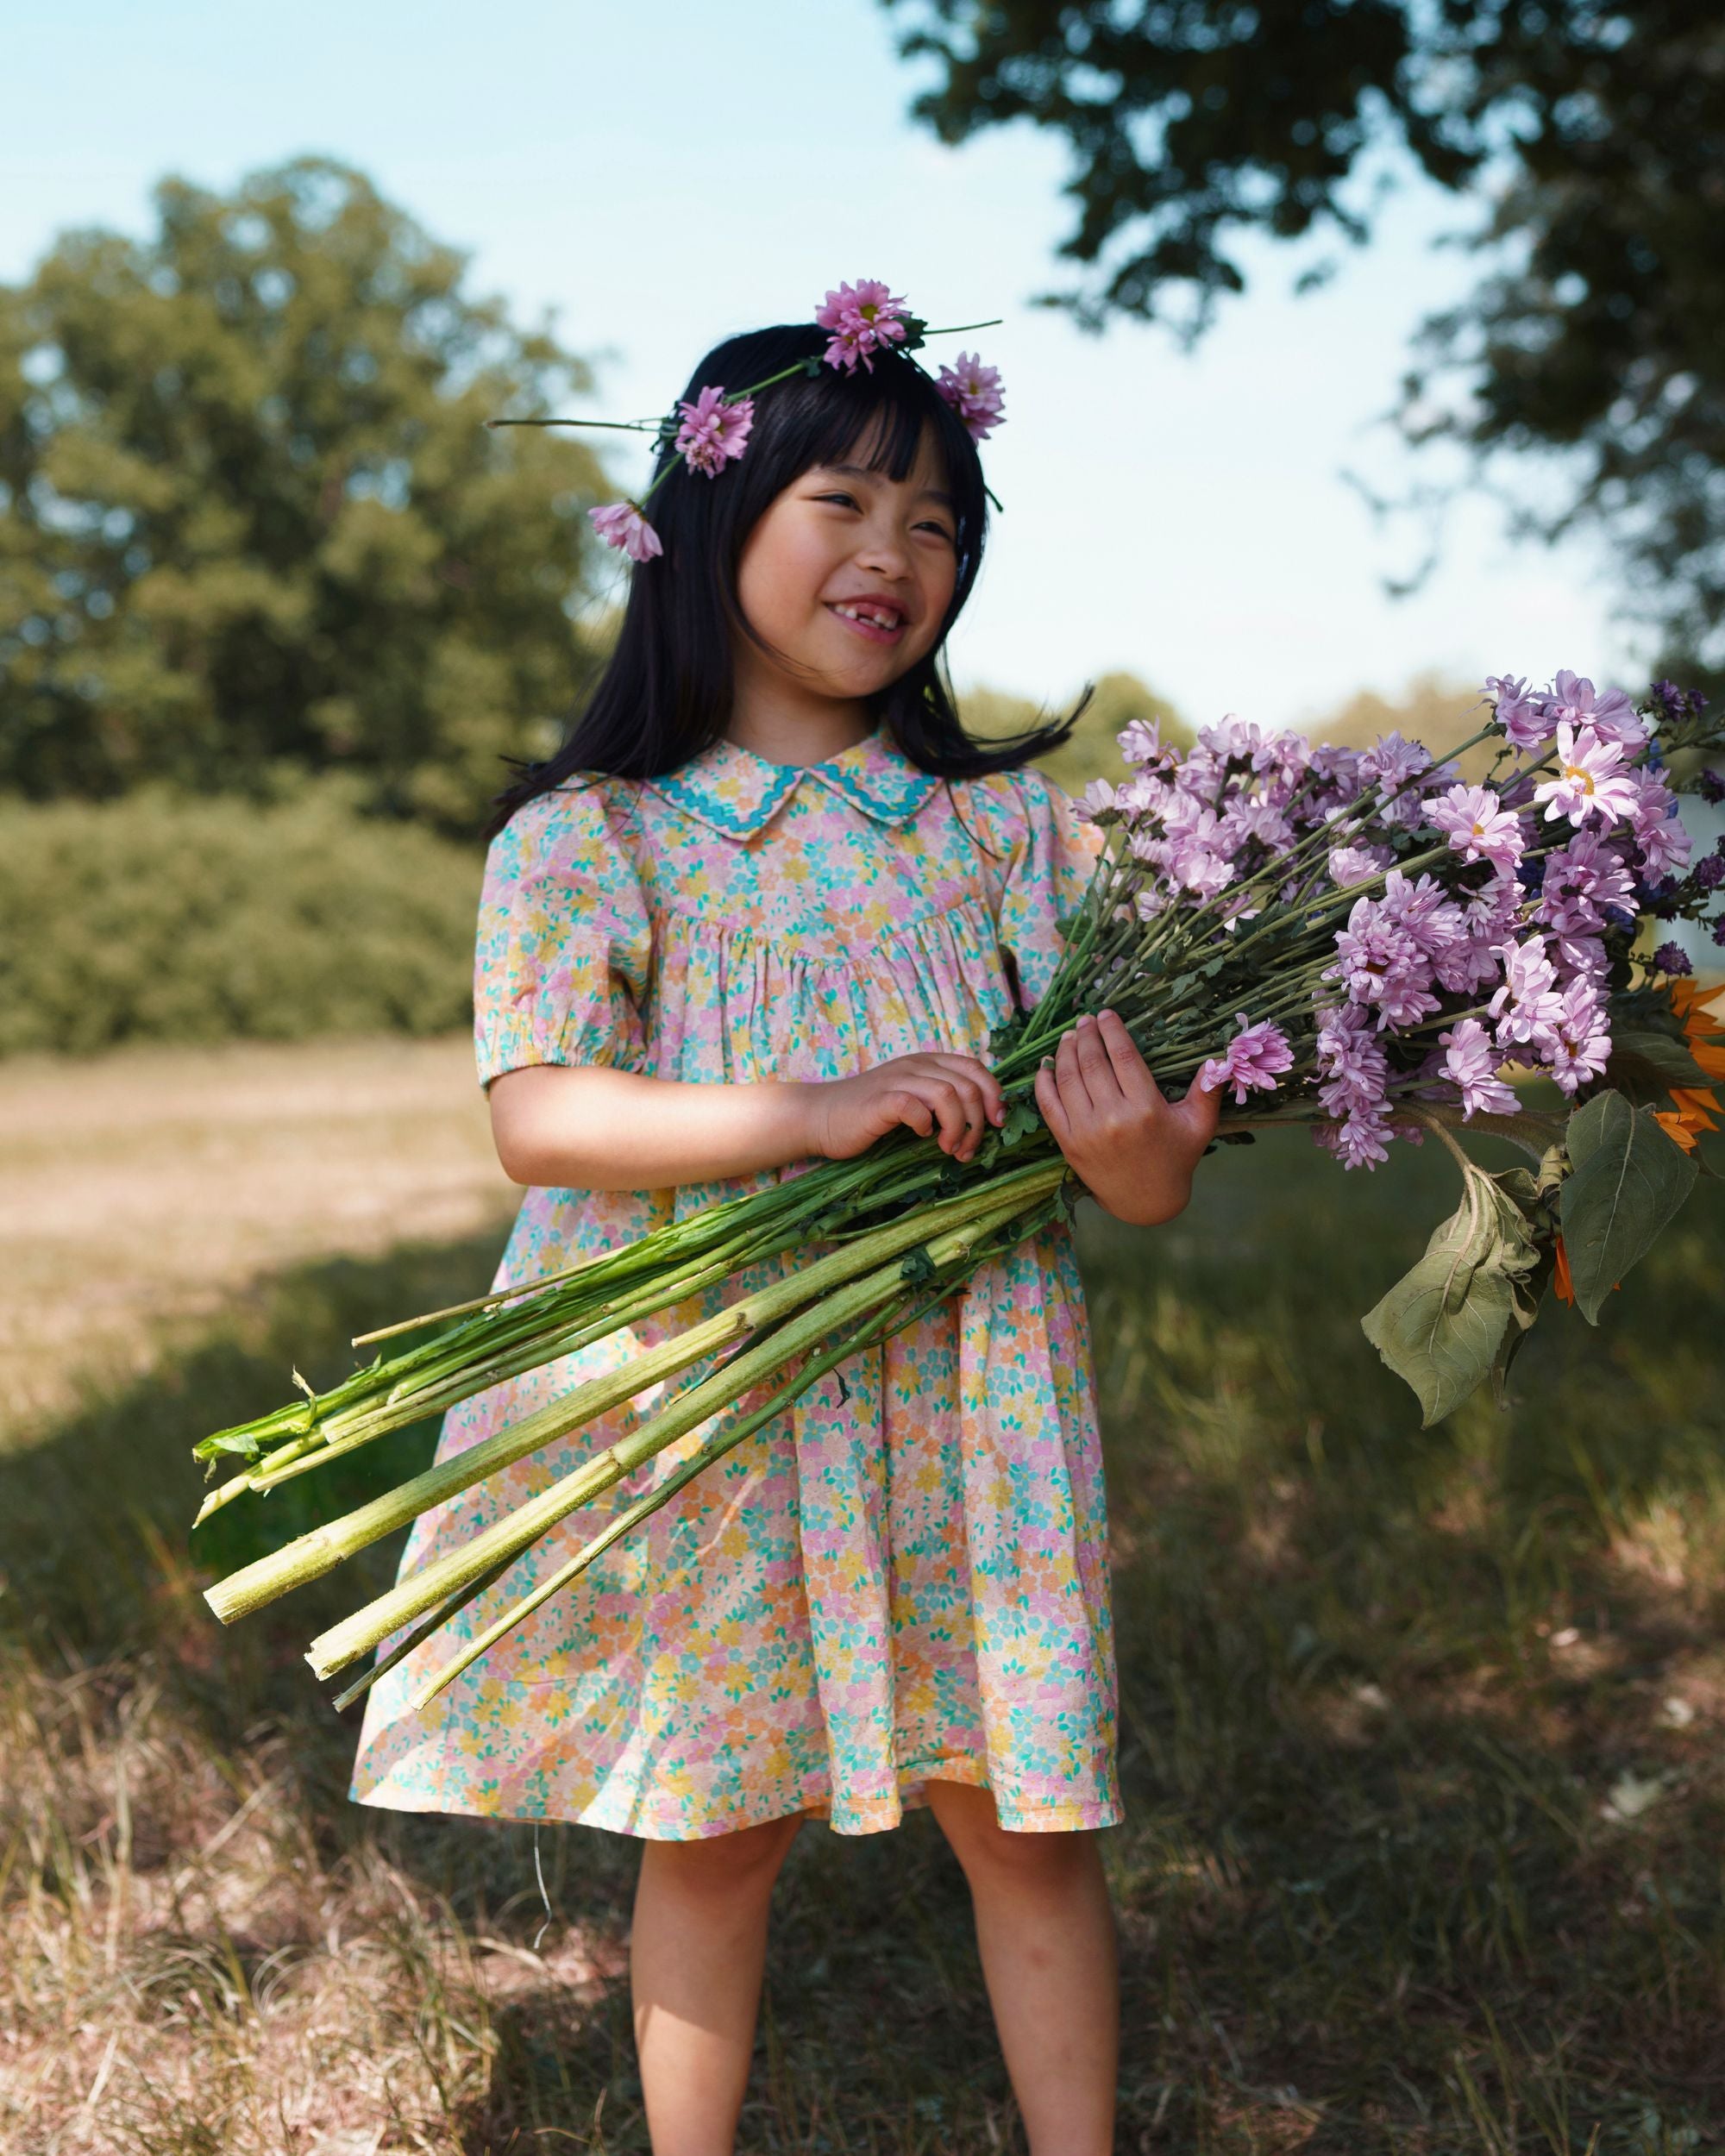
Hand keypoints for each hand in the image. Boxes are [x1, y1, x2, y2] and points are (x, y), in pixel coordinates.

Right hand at [805, 1053, 1005, 1162]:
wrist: (820, 1117)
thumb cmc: (869, 1115)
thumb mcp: (912, 1099)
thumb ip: (941, 1101)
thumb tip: (982, 1121)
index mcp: (927, 1062)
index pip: (975, 1067)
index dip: (993, 1094)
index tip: (997, 1123)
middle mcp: (915, 1065)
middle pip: (967, 1085)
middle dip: (977, 1122)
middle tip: (968, 1149)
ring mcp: (897, 1080)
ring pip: (948, 1094)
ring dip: (957, 1127)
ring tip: (949, 1150)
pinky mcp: (880, 1100)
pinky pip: (914, 1107)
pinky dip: (925, 1125)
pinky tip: (922, 1137)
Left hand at [1034, 1009, 1219, 1224]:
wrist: (1146, 1201)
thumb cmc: (1176, 1158)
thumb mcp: (1199, 1125)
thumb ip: (1208, 1091)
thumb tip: (1218, 1058)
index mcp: (1146, 1108)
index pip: (1122, 1056)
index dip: (1112, 1030)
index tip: (1106, 1014)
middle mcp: (1113, 1118)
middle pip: (1092, 1062)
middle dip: (1086, 1035)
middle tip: (1086, 1020)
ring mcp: (1086, 1131)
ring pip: (1068, 1079)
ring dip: (1065, 1052)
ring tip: (1070, 1036)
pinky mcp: (1068, 1143)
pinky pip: (1049, 1105)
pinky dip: (1043, 1082)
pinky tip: (1045, 1066)